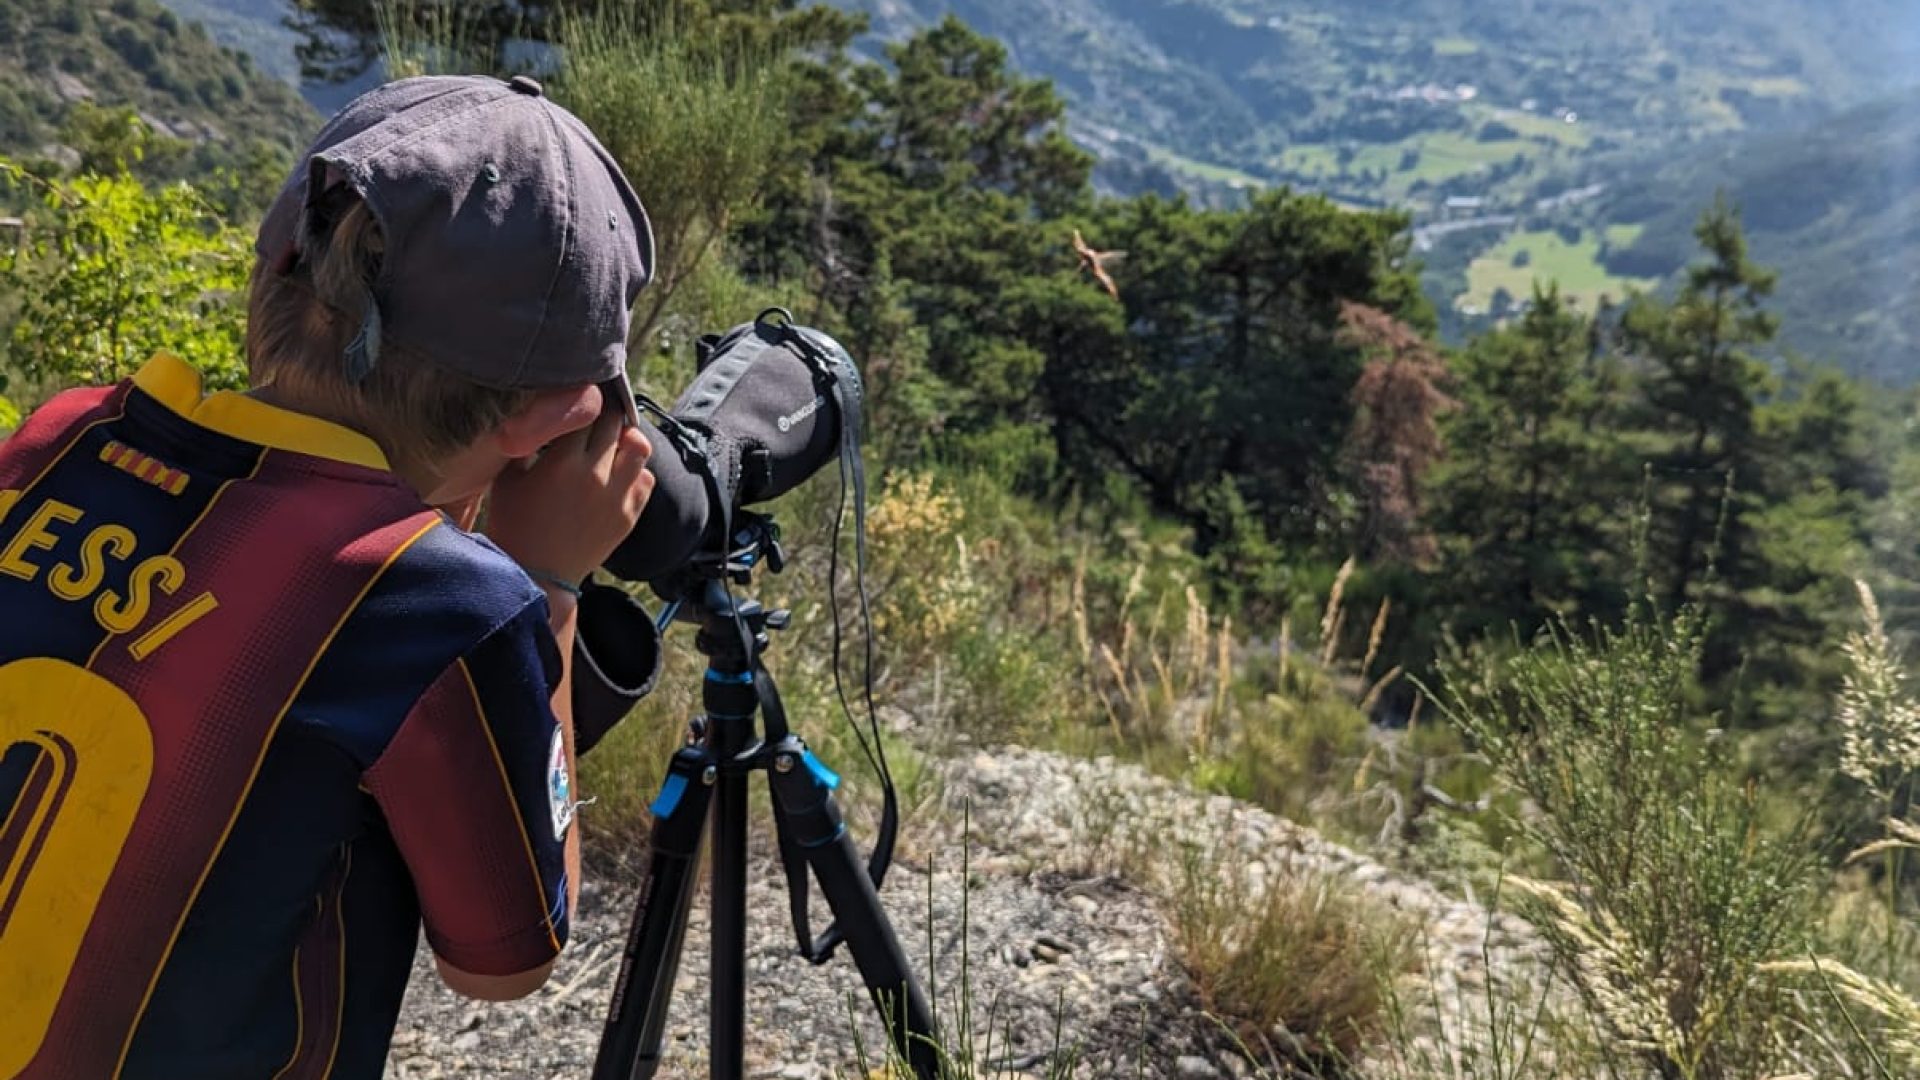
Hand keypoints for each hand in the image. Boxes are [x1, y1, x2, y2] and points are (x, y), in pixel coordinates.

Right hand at [486, 406, 653, 584]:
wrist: (535, 576)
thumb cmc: (514, 524)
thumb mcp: (508, 478)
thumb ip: (526, 442)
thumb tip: (541, 413)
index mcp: (562, 463)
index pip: (584, 412)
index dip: (580, 403)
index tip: (576, 401)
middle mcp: (595, 476)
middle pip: (614, 423)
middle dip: (603, 416)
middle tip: (593, 418)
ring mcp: (616, 497)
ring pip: (640, 447)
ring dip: (626, 439)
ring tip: (611, 444)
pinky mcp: (629, 516)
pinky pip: (646, 479)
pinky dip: (635, 471)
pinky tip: (616, 475)